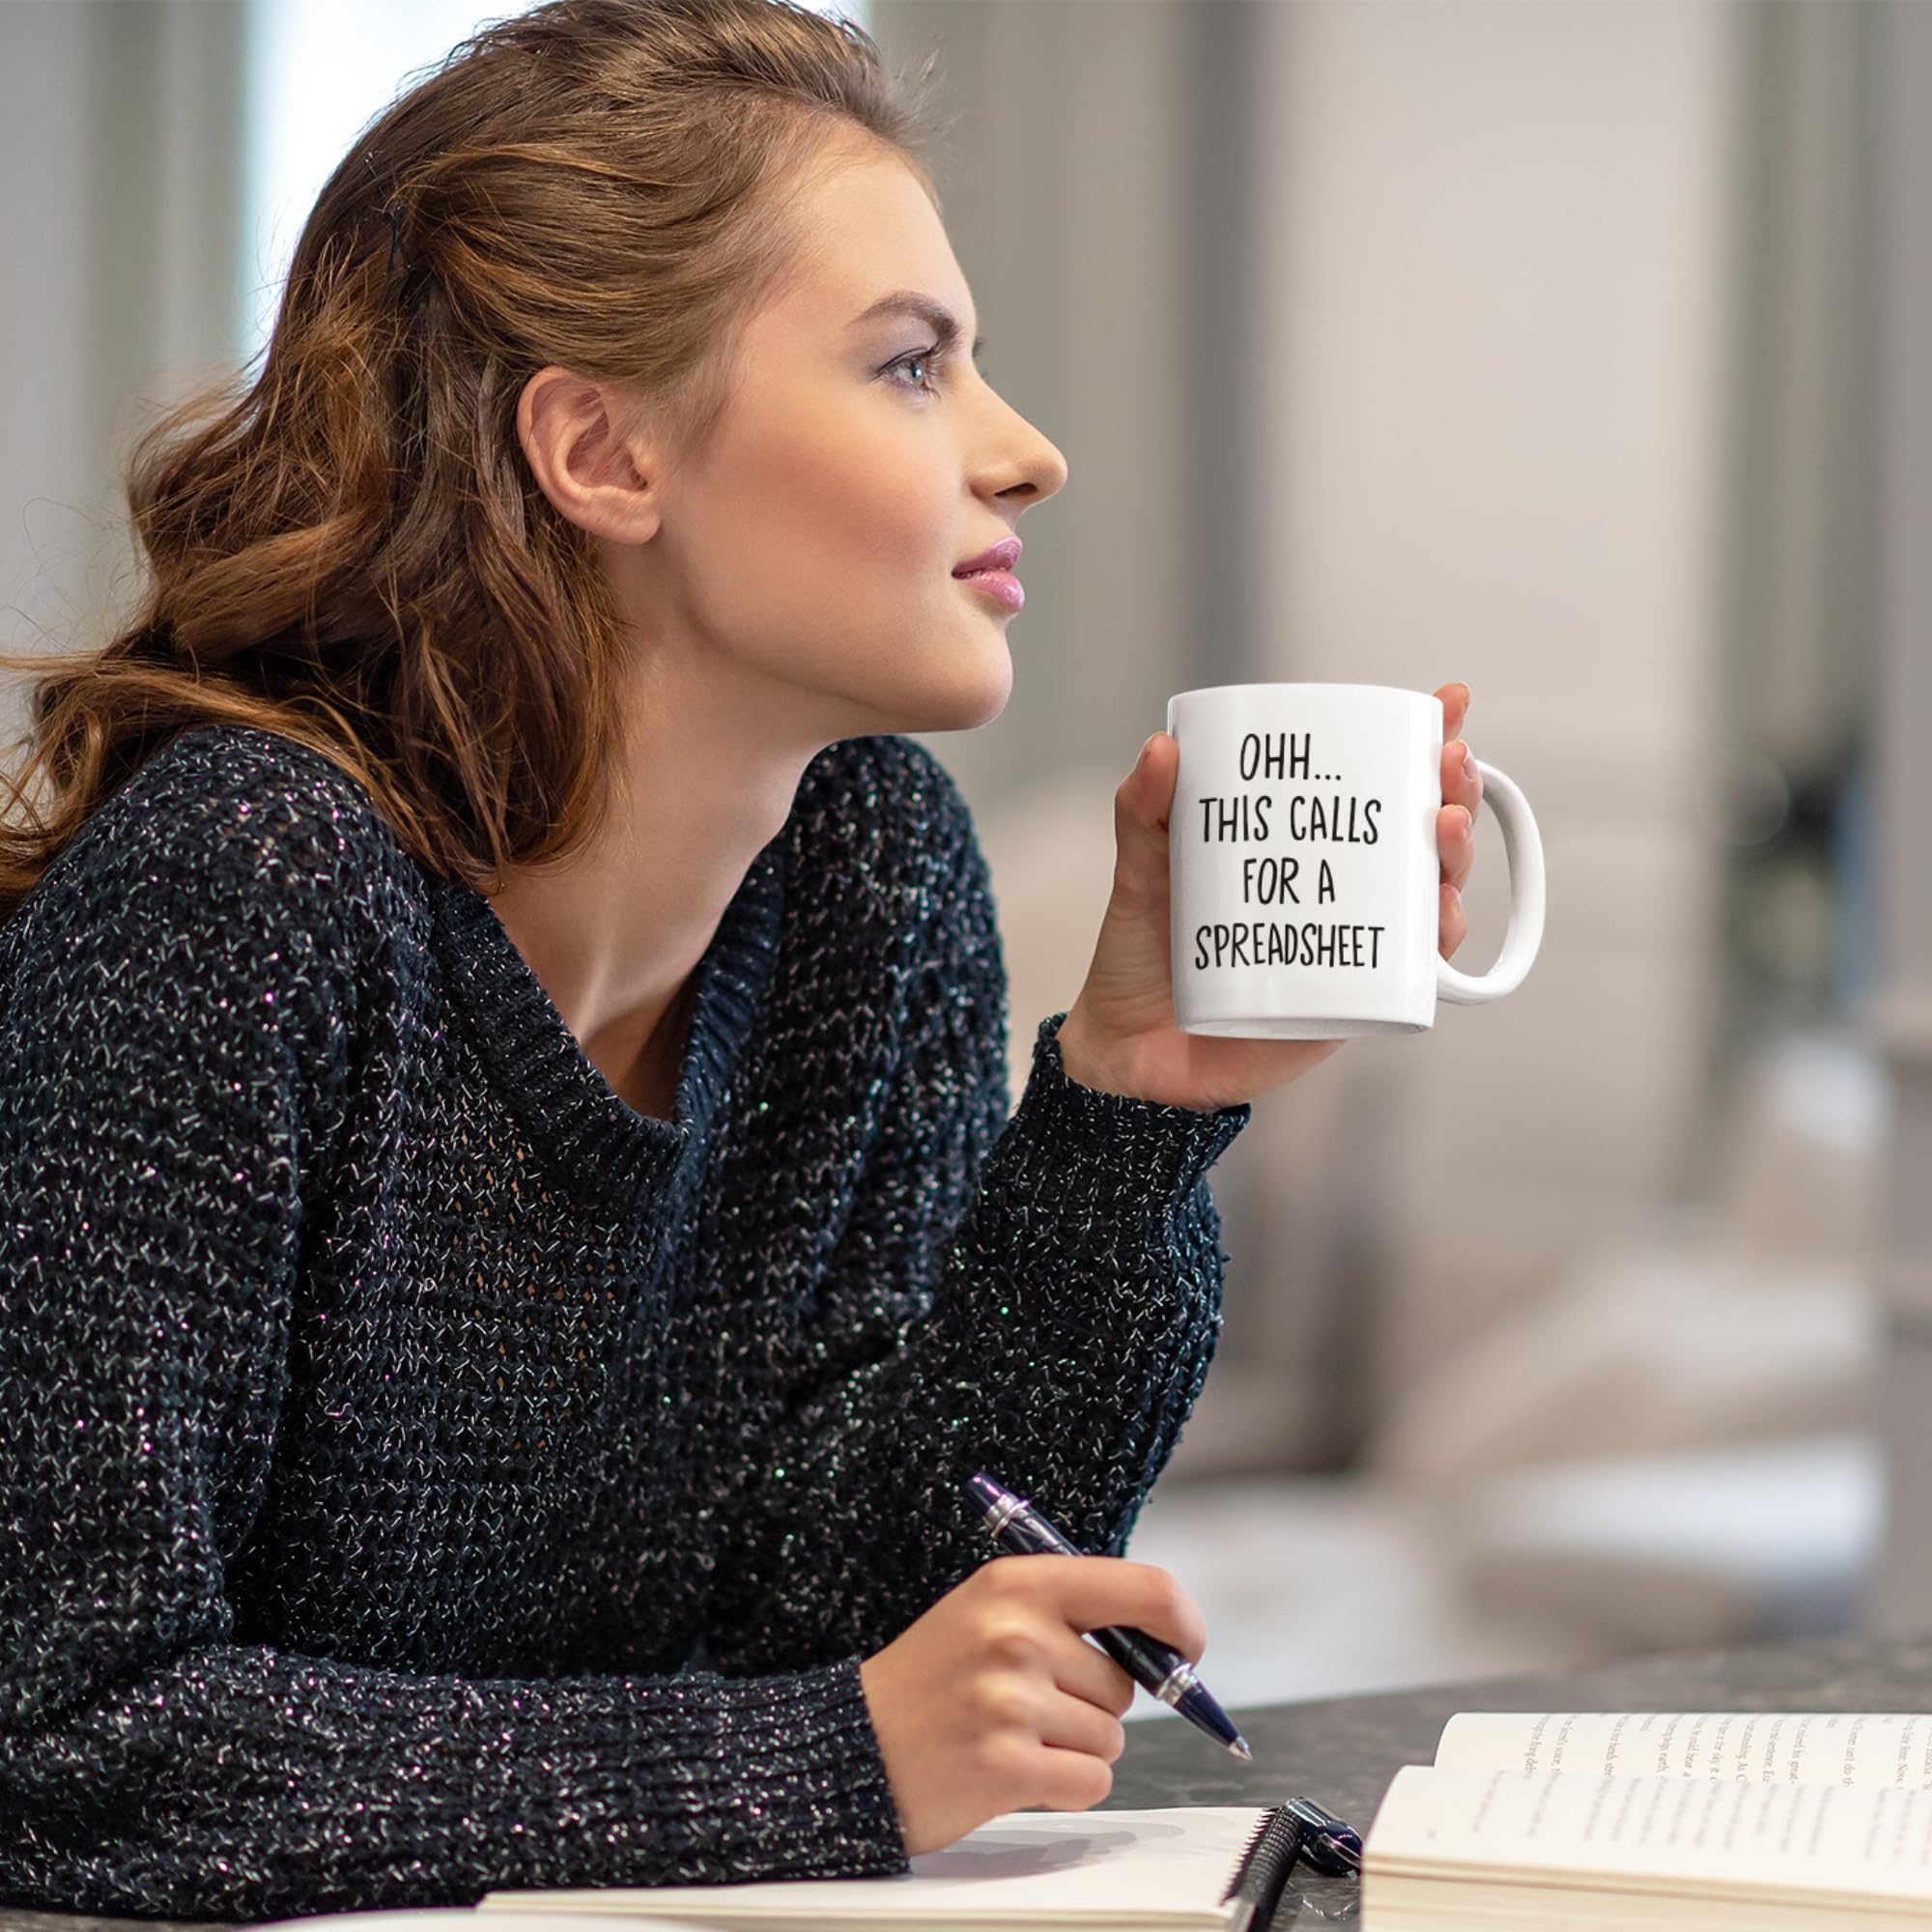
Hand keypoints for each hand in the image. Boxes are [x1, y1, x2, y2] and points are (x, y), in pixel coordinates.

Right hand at [858, 1554, 1206, 1856]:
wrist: (851, 1746)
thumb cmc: (929, 1682)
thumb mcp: (985, 1612)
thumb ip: (1067, 1614)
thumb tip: (1161, 1645)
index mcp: (1017, 1583)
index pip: (1144, 1588)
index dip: (1181, 1624)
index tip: (1185, 1648)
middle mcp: (1016, 1634)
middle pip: (1124, 1682)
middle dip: (1093, 1703)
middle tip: (1028, 1705)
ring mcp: (1011, 1700)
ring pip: (1111, 1737)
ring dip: (1075, 1749)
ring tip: (1012, 1736)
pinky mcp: (1008, 1765)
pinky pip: (1091, 1781)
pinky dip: (1066, 1787)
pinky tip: (1015, 1773)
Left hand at [1056, 681, 1483, 1111]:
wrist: (1126, 1052)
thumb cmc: (1140, 958)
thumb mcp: (1141, 873)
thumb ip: (1145, 812)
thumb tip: (1162, 748)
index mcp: (1297, 847)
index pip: (1370, 785)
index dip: (1419, 743)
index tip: (1448, 703)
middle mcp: (1336, 891)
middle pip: (1420, 835)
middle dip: (1454, 794)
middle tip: (1450, 764)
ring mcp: (1349, 945)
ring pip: (1430, 896)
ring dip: (1455, 858)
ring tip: (1446, 827)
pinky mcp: (1348, 1003)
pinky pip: (1410, 972)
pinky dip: (1435, 940)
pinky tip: (1440, 912)